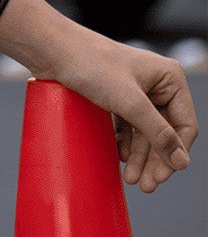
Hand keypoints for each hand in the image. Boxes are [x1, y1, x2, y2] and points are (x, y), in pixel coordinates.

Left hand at [36, 26, 198, 193]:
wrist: (51, 50)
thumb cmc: (91, 65)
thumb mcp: (129, 102)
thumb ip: (158, 133)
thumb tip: (181, 162)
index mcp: (169, 77)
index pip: (184, 125)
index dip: (175, 153)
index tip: (161, 177)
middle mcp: (156, 83)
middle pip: (164, 131)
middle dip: (155, 159)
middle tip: (145, 186)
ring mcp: (135, 90)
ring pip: (145, 131)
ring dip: (139, 156)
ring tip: (130, 178)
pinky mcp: (116, 95)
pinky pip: (127, 126)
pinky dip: (125, 143)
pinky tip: (120, 157)